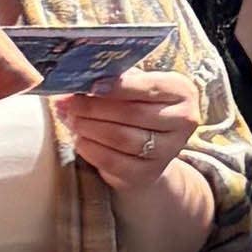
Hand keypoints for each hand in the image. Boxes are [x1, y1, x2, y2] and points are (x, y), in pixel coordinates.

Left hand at [57, 69, 203, 193]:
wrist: (150, 150)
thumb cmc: (136, 108)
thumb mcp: (132, 87)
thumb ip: (112, 79)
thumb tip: (75, 79)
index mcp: (181, 92)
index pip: (149, 87)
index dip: (118, 86)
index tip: (90, 86)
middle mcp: (183, 121)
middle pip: (133, 113)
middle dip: (94, 107)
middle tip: (68, 103)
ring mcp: (168, 150)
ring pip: (121, 137)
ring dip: (88, 127)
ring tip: (71, 119)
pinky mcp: (149, 173)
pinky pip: (113, 161)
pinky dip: (90, 148)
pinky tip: (80, 139)